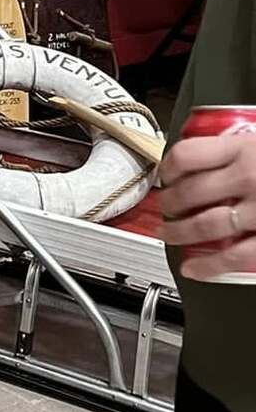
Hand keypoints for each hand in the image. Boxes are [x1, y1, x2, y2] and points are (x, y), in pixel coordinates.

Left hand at [159, 131, 255, 278]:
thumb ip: (245, 146)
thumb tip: (226, 143)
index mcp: (246, 148)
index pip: (188, 155)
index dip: (169, 166)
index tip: (165, 172)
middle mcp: (247, 177)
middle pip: (189, 191)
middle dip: (169, 201)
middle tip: (163, 205)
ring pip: (203, 225)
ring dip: (178, 232)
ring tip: (167, 234)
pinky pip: (234, 256)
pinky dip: (209, 266)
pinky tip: (193, 269)